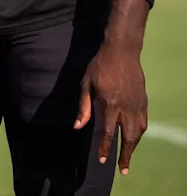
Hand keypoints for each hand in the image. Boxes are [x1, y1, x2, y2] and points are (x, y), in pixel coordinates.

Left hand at [74, 40, 147, 175]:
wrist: (122, 51)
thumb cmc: (100, 66)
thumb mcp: (86, 83)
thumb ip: (84, 107)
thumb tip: (77, 126)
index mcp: (110, 104)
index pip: (107, 132)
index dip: (105, 148)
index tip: (102, 160)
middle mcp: (126, 108)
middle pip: (128, 138)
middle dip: (125, 155)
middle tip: (123, 170)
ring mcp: (137, 105)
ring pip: (138, 132)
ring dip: (133, 146)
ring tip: (127, 155)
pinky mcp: (143, 101)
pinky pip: (143, 123)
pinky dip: (139, 133)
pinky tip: (134, 137)